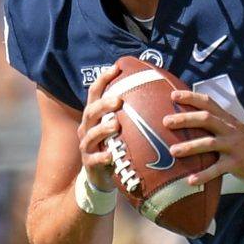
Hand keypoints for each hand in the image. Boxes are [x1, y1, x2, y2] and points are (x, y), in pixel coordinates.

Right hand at [77, 67, 122, 191]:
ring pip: (90, 135)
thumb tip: (156, 88)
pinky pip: (93, 159)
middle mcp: (87, 128)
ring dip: (102, 129)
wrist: (101, 175)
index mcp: (94, 116)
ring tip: (115, 125)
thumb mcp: (120, 126)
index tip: (115, 68)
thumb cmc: (114, 144)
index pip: (95, 93)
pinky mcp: (89, 163)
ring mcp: (87, 146)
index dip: (103, 80)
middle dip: (103, 105)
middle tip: (118, 100)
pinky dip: (101, 157)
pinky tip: (110, 156)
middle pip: (91, 112)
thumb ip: (130, 110)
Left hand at [163, 90, 243, 185]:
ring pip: (209, 143)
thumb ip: (216, 123)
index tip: (173, 96)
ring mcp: (233, 146)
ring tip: (173, 151)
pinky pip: (217, 169)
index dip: (190, 97)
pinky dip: (203, 175)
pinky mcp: (236, 163)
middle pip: (206, 119)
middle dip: (185, 119)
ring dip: (190, 147)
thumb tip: (190, 120)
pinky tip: (190, 181)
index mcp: (227, 119)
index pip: (208, 102)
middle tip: (166, 122)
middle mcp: (229, 129)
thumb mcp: (233, 128)